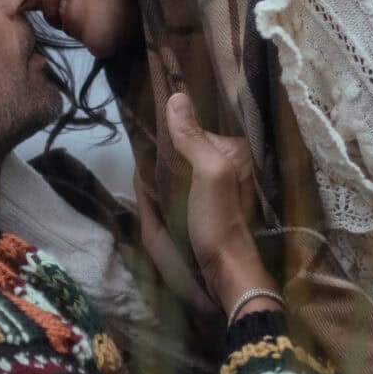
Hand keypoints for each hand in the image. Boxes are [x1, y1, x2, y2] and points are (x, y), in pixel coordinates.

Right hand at [162, 89, 267, 312]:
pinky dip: (157, 192)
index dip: (168, 132)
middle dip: (160, 155)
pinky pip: (170, 192)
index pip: (191, 130)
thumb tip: (176, 97)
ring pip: (173, 171)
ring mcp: (207, 192)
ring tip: (140, 176)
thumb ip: (193, 138)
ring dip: (156, 175)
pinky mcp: (195, 213)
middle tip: (141, 159)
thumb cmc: (219, 224)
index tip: (145, 130)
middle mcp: (223, 168)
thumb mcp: (209, 174)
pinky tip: (146, 194)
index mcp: (231, 153)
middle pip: (181, 151)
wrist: (224, 276)